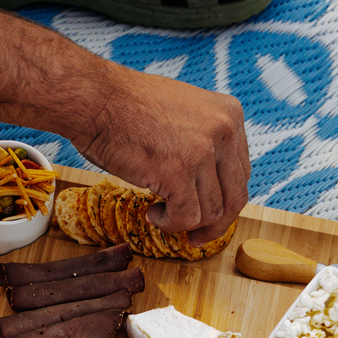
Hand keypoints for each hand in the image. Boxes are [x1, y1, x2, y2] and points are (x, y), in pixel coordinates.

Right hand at [73, 63, 249, 243]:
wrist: (96, 100)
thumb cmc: (127, 108)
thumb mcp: (183, 115)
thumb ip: (204, 142)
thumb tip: (209, 185)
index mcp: (229, 114)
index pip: (241, 173)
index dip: (224, 200)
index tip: (207, 215)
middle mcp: (224, 131)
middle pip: (235, 196)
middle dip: (215, 224)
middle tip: (195, 236)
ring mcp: (203, 152)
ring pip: (211, 212)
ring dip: (185, 222)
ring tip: (159, 212)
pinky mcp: (179, 172)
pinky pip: (187, 217)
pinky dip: (170, 224)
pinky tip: (152, 212)